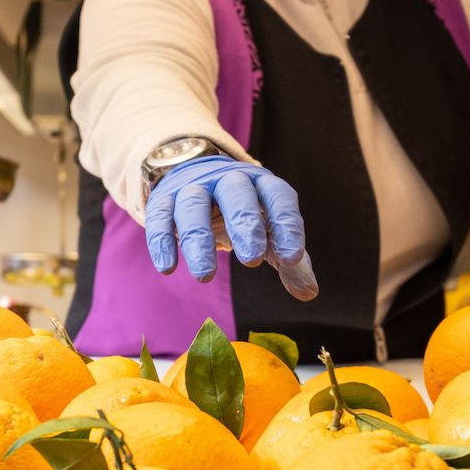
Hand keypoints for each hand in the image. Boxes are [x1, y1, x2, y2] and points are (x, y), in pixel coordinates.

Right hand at [144, 155, 317, 300]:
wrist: (194, 176)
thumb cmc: (242, 213)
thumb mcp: (269, 231)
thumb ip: (288, 260)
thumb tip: (309, 293)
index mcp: (261, 184)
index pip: (279, 197)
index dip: (287, 225)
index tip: (292, 259)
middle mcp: (228, 179)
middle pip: (236, 193)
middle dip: (244, 224)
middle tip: (252, 259)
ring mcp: (194, 187)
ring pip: (194, 205)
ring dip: (198, 239)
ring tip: (205, 277)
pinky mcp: (164, 199)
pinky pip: (160, 217)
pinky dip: (162, 241)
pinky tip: (168, 268)